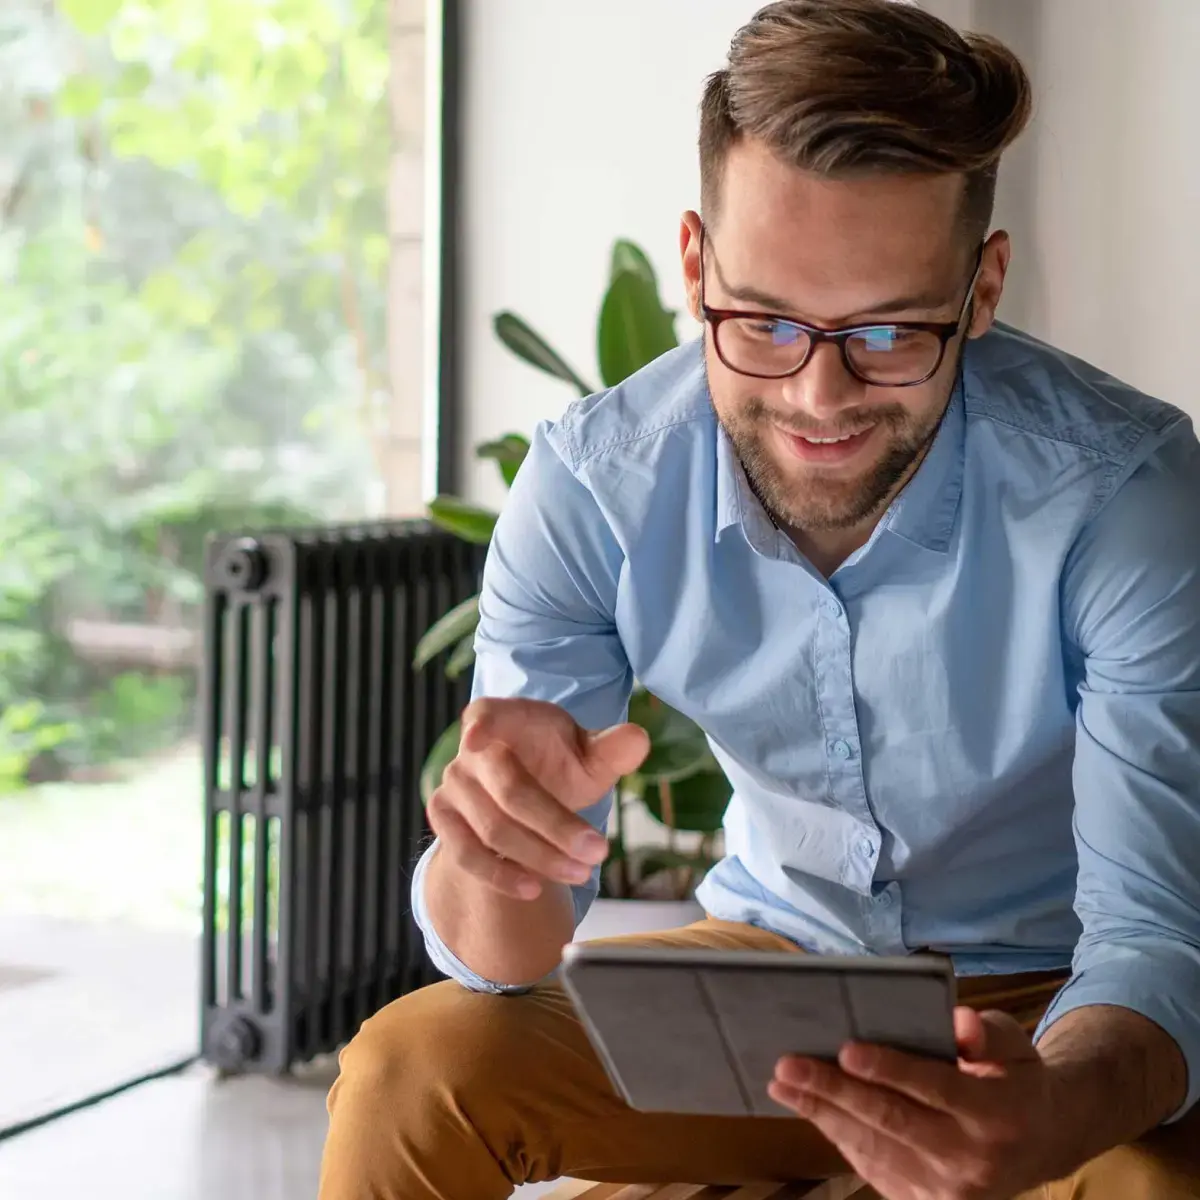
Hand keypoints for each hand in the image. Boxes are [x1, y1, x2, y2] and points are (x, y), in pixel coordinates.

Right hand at [427, 698, 647, 900]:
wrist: (524, 796)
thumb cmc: (559, 764)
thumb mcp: (589, 756)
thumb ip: (612, 749)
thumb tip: (638, 740)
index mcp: (506, 719)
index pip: (486, 714)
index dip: (482, 725)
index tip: (477, 737)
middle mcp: (471, 752)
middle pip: (509, 791)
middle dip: (556, 825)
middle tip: (599, 852)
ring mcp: (454, 787)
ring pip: (492, 829)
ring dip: (540, 856)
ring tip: (582, 873)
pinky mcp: (445, 822)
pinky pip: (466, 855)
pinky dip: (501, 876)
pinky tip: (535, 888)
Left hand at [769, 1008, 1066, 1199]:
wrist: (1041, 1144)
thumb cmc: (1016, 1079)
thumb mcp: (1015, 1046)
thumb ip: (986, 1034)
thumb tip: (958, 1022)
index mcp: (996, 1112)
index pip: (935, 1087)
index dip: (890, 1069)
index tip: (846, 1049)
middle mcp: (973, 1158)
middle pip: (893, 1121)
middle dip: (835, 1091)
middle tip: (789, 1066)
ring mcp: (949, 1190)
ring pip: (875, 1148)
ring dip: (823, 1115)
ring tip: (783, 1085)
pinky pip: (876, 1169)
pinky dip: (839, 1137)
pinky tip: (812, 1110)